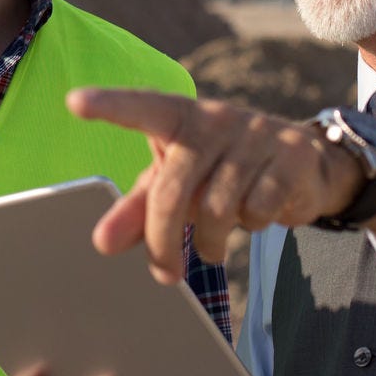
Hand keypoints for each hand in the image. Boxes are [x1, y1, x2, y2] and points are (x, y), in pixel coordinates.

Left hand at [67, 89, 360, 282]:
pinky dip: (252, 225)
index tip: (74, 102)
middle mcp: (215, 117)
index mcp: (178, 116)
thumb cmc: (218, 170)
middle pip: (173, 190)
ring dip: (211, 240)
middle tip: (164, 274)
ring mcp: (256, 132)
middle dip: (163, 241)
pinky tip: (254, 217)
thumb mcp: (175, 182)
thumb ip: (138, 209)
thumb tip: (101, 243)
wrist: (301, 162)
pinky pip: (259, 208)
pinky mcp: (291, 155)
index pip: (140, 106)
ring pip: (218, 207)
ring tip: (213, 244)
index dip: (109, 105)